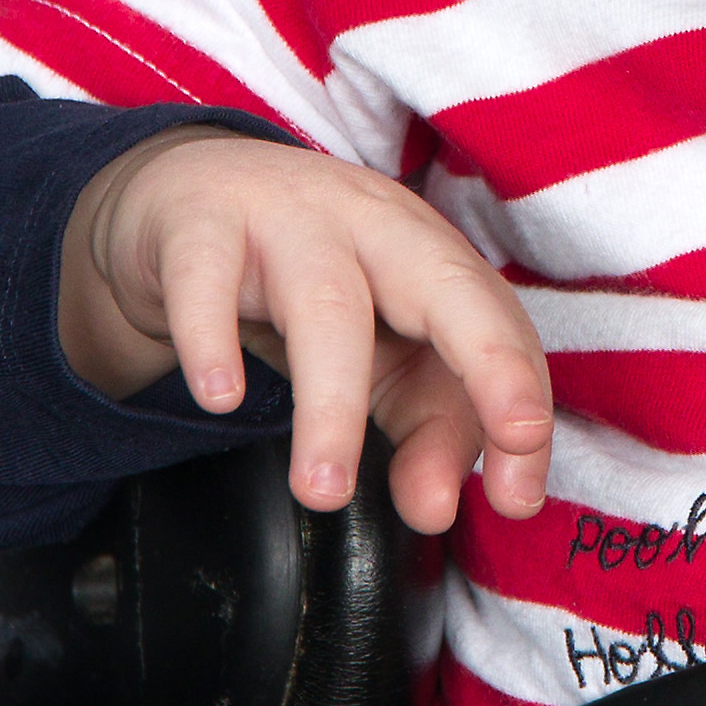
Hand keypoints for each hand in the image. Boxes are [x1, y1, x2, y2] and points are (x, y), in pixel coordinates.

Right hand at [59, 130, 552, 534]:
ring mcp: (286, 215)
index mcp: (428, 253)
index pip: (498, 322)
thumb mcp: (377, 357)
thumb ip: (425, 431)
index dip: (519, 400)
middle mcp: (372, 223)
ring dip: (332, 405)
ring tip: (324, 490)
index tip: (520, 493)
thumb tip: (434, 507)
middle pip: (446, 284)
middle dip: (491, 362)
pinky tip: (218, 395)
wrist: (184, 198)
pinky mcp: (198, 224)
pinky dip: (211, 339)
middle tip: (516, 440)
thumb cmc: (301, 283)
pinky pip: (204, 277)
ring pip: (325, 302)